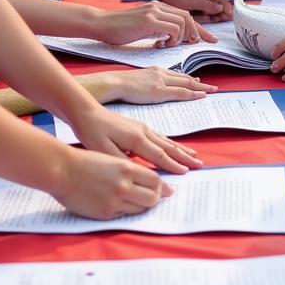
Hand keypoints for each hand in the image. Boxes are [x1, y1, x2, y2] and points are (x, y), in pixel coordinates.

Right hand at [52, 147, 170, 218]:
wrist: (63, 171)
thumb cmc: (86, 161)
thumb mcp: (112, 159)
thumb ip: (130, 170)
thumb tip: (148, 180)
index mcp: (127, 168)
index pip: (155, 180)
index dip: (162, 186)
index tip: (167, 189)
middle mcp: (124, 185)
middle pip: (153, 197)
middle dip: (157, 198)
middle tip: (157, 198)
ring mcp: (115, 201)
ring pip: (141, 208)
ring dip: (144, 206)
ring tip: (142, 203)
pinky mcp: (106, 213)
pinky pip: (125, 214)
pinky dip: (128, 211)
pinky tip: (125, 206)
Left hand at [67, 103, 202, 172]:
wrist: (85, 111)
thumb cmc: (92, 132)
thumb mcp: (104, 151)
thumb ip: (124, 162)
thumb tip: (141, 173)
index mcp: (136, 139)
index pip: (159, 156)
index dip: (173, 165)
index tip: (186, 173)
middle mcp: (143, 131)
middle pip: (168, 146)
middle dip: (183, 156)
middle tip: (199, 164)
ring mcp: (142, 127)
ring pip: (165, 140)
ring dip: (180, 148)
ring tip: (192, 154)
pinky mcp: (138, 125)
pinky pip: (159, 136)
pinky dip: (170, 142)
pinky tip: (172, 146)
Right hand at [81, 68, 217, 104]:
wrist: (114, 82)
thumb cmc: (121, 83)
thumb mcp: (138, 79)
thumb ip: (148, 82)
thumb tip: (152, 89)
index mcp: (156, 70)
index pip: (177, 74)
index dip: (189, 79)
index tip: (198, 82)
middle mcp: (161, 73)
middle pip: (185, 78)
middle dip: (200, 83)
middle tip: (212, 87)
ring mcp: (162, 81)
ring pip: (186, 83)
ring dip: (201, 88)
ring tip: (212, 90)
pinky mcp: (159, 90)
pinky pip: (181, 92)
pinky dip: (193, 93)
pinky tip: (202, 95)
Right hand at [90, 1, 216, 45]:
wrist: (100, 23)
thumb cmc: (119, 29)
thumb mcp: (143, 27)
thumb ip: (158, 29)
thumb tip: (171, 38)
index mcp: (159, 7)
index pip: (186, 15)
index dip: (199, 28)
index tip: (209, 40)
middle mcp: (158, 6)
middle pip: (189, 16)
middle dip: (196, 32)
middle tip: (192, 44)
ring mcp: (154, 11)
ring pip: (183, 21)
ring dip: (182, 36)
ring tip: (170, 44)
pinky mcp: (148, 20)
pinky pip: (172, 28)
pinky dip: (173, 38)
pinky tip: (162, 44)